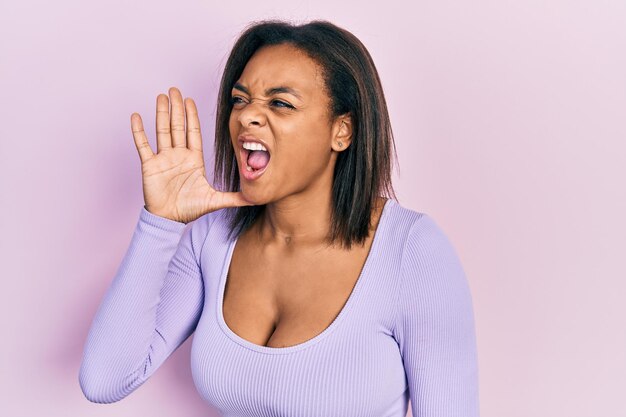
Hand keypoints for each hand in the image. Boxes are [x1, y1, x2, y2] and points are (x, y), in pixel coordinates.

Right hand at [130, 87, 253, 223]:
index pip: (193, 133)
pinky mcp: (149, 165)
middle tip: (175, 89)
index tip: (190, 100)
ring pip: (162, 131)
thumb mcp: (216, 200)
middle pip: (178, 126)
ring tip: (161, 97)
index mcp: (193, 159)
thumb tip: (256, 198)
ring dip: (161, 113)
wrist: (170, 220)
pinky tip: (136, 116)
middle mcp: (178, 155)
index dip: (192, 116)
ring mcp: (163, 158)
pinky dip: (139, 131)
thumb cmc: (190, 209)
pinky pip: (143, 145)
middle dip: (177, 108)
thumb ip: (236, 197)